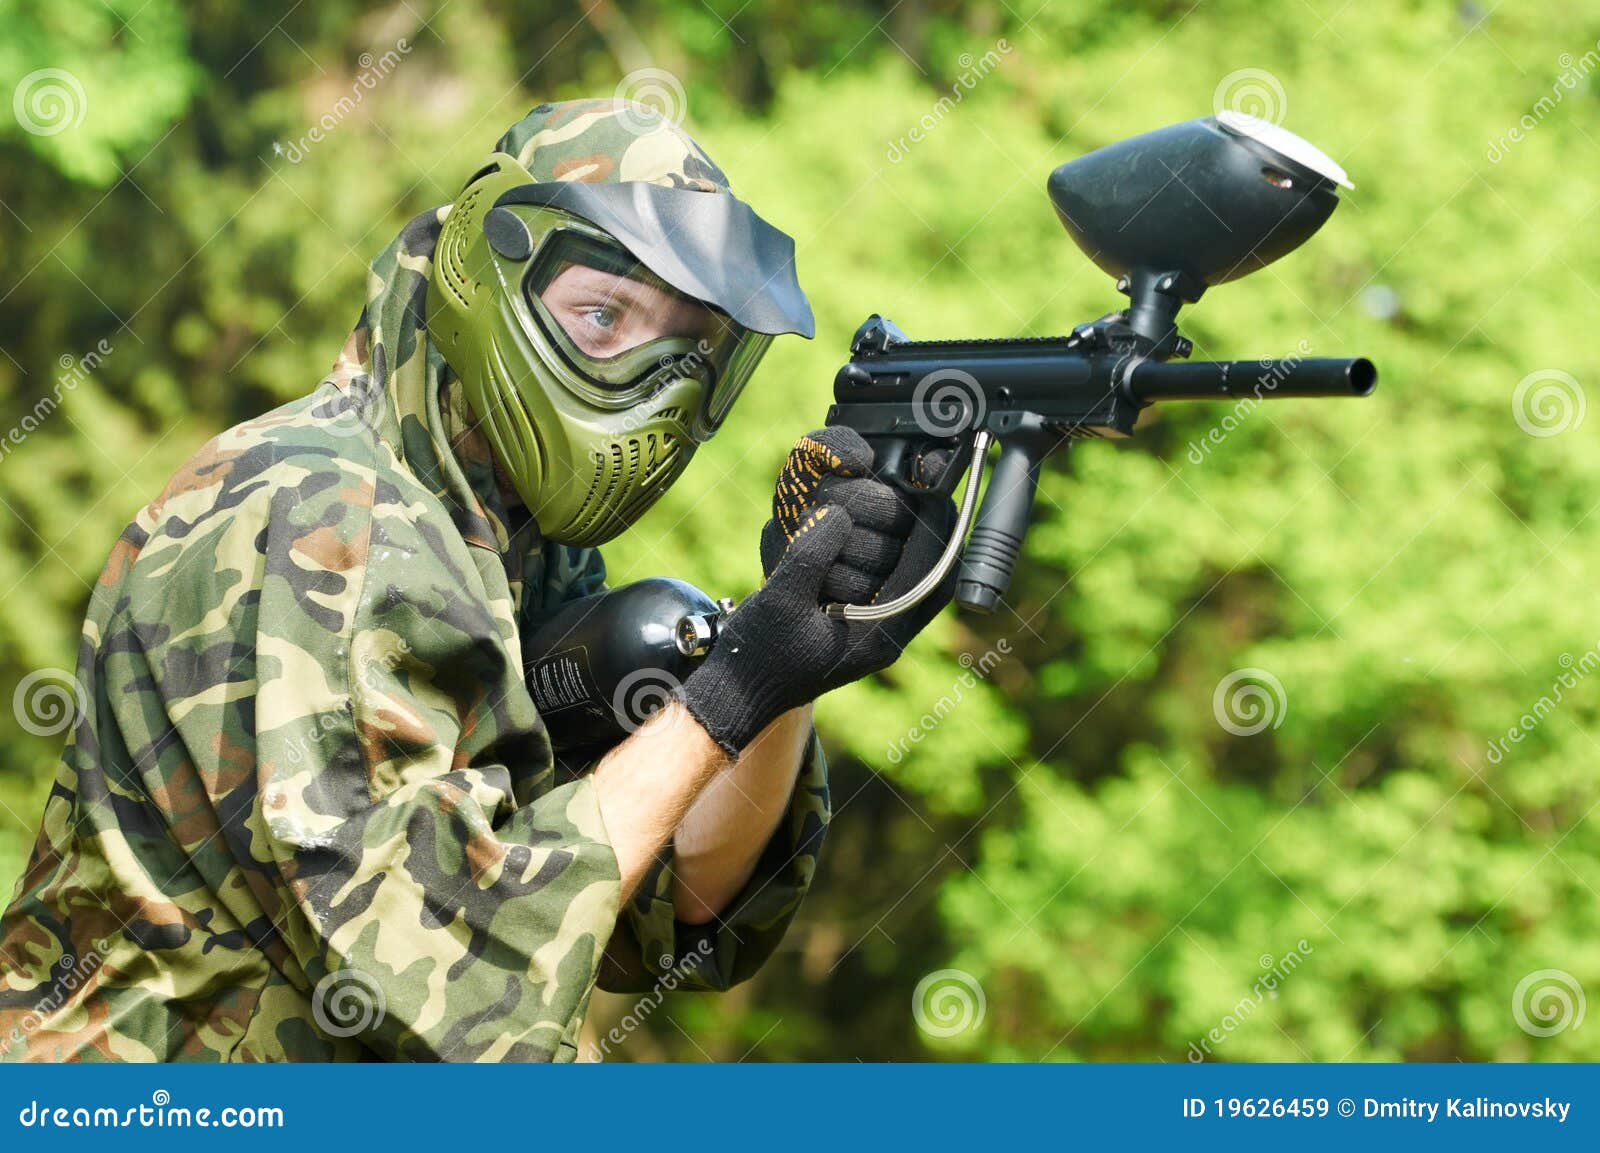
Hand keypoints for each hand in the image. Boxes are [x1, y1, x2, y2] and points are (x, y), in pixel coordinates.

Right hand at [680, 428, 956, 754]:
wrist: (741, 694)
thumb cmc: (757, 653)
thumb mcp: (779, 598)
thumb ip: (811, 556)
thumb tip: (839, 513)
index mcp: (879, 637)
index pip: (929, 575)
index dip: (934, 528)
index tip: (930, 491)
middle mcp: (889, 639)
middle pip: (939, 582)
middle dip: (938, 537)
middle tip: (926, 496)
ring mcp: (880, 637)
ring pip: (924, 587)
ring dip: (922, 547)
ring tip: (911, 509)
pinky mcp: (867, 631)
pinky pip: (899, 590)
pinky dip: (898, 559)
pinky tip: (880, 534)